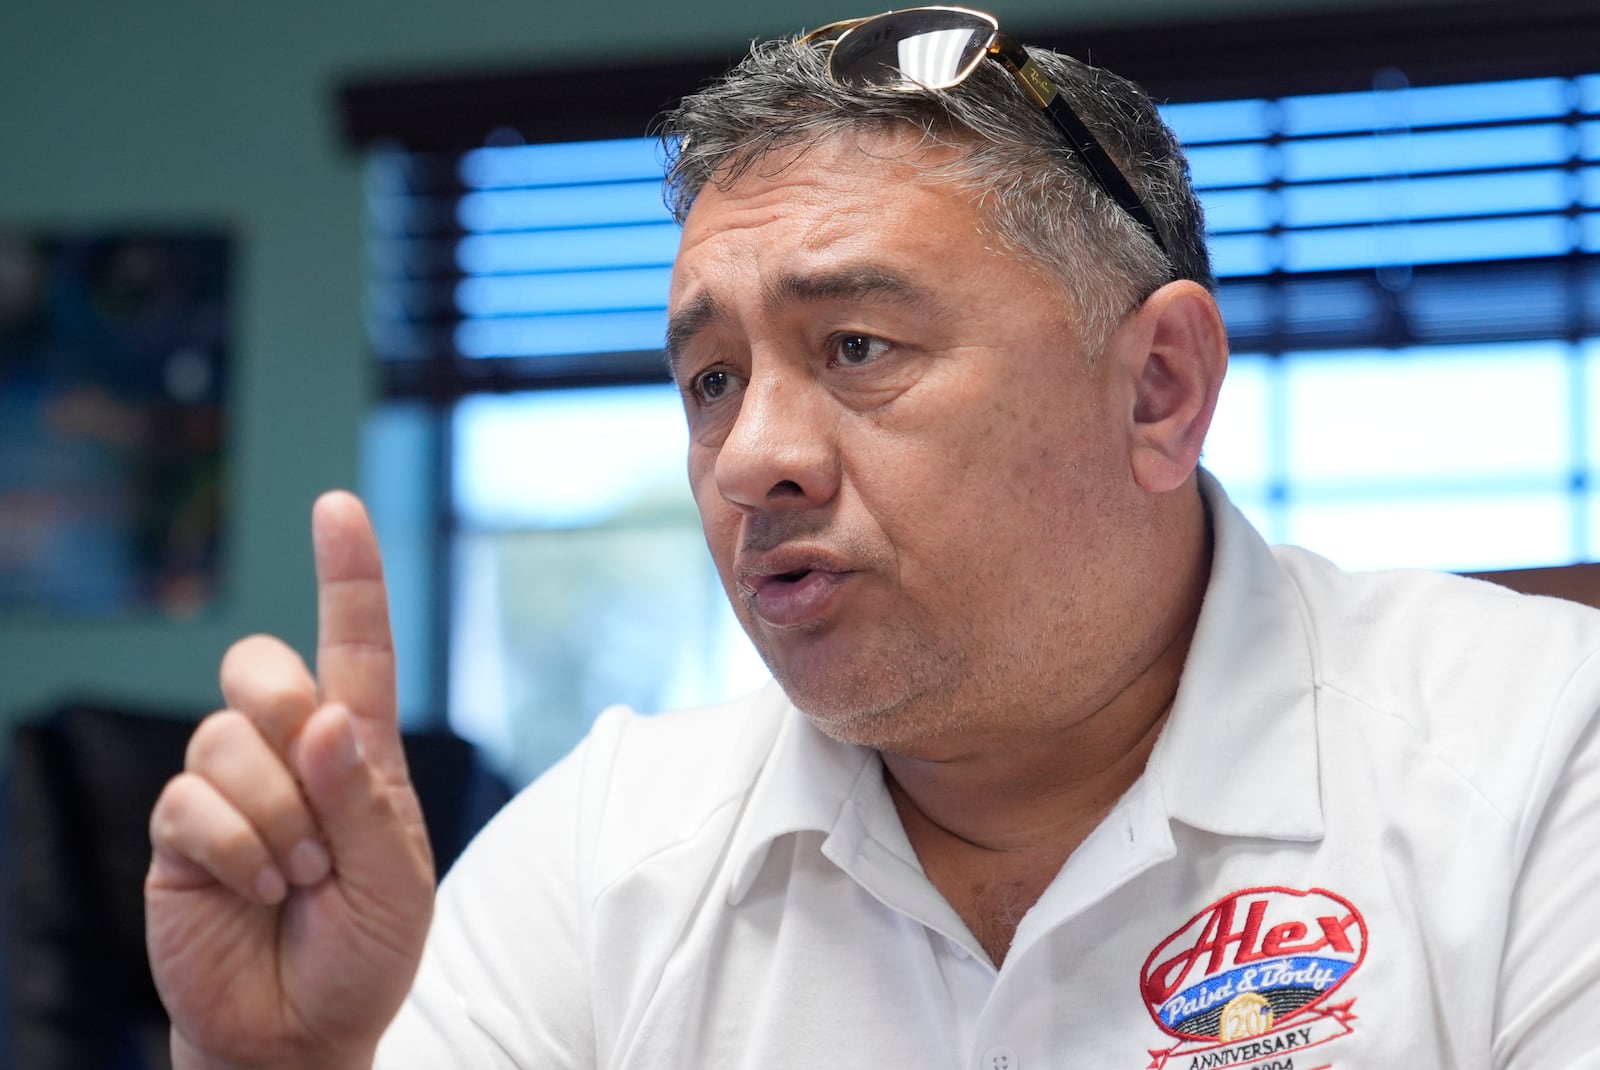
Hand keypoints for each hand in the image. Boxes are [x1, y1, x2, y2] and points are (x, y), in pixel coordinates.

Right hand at [145, 491, 434, 1069]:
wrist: (302, 1028)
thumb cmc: (362, 947)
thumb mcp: (393, 877)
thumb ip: (361, 799)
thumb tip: (324, 719)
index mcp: (358, 752)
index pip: (354, 647)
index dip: (347, 576)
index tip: (337, 504)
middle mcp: (290, 754)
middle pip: (264, 665)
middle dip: (285, 712)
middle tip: (318, 799)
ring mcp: (229, 789)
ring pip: (225, 738)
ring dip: (275, 816)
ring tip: (300, 877)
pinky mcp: (179, 832)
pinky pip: (189, 801)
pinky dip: (235, 848)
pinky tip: (259, 888)